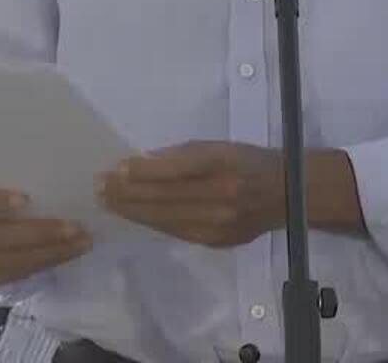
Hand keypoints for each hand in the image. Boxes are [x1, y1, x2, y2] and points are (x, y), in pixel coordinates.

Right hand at [0, 185, 89, 287]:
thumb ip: (11, 180)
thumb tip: (53, 172)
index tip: (26, 199)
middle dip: (39, 234)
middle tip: (75, 227)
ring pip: (11, 262)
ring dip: (51, 253)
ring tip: (83, 241)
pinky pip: (17, 275)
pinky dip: (46, 263)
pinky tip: (68, 252)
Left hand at [100, 140, 283, 247]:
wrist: (288, 194)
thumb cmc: (248, 162)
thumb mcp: (219, 147)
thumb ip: (182, 155)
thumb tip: (143, 162)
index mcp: (222, 164)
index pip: (173, 170)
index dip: (141, 172)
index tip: (115, 169)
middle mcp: (220, 195)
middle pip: (164, 196)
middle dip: (127, 192)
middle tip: (99, 187)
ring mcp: (218, 222)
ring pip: (165, 218)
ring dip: (132, 210)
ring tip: (108, 202)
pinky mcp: (215, 241)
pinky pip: (175, 231)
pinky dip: (152, 222)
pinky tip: (134, 216)